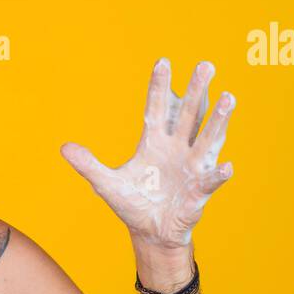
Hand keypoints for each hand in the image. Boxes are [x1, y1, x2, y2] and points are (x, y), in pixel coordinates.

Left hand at [61, 58, 234, 248]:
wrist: (150, 232)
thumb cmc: (133, 204)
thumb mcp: (106, 184)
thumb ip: (88, 165)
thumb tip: (64, 148)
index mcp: (154, 143)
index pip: (157, 109)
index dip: (159, 87)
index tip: (163, 61)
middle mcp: (177, 149)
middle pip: (188, 116)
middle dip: (196, 92)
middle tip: (205, 65)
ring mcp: (191, 168)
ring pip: (206, 140)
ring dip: (218, 121)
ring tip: (229, 98)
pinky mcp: (198, 191)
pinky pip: (209, 181)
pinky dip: (217, 175)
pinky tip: (227, 167)